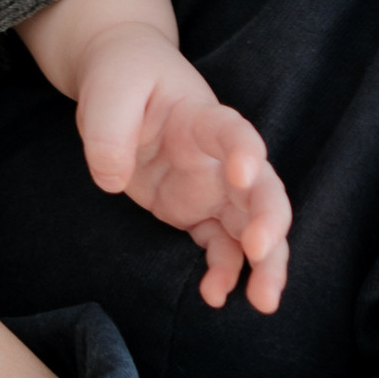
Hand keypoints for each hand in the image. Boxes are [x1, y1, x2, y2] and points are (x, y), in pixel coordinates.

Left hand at [69, 21, 292, 313]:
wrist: (124, 81)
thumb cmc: (123, 76)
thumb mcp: (108, 90)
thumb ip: (108, 131)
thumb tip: (112, 180)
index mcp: (202, 118)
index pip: (233, 132)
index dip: (245, 150)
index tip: (244, 172)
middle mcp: (219, 157)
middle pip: (261, 188)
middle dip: (270, 221)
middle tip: (263, 251)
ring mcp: (211, 187)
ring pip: (252, 227)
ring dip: (265, 263)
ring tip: (264, 301)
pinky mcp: (195, 211)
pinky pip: (220, 246)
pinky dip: (225, 272)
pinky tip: (215, 296)